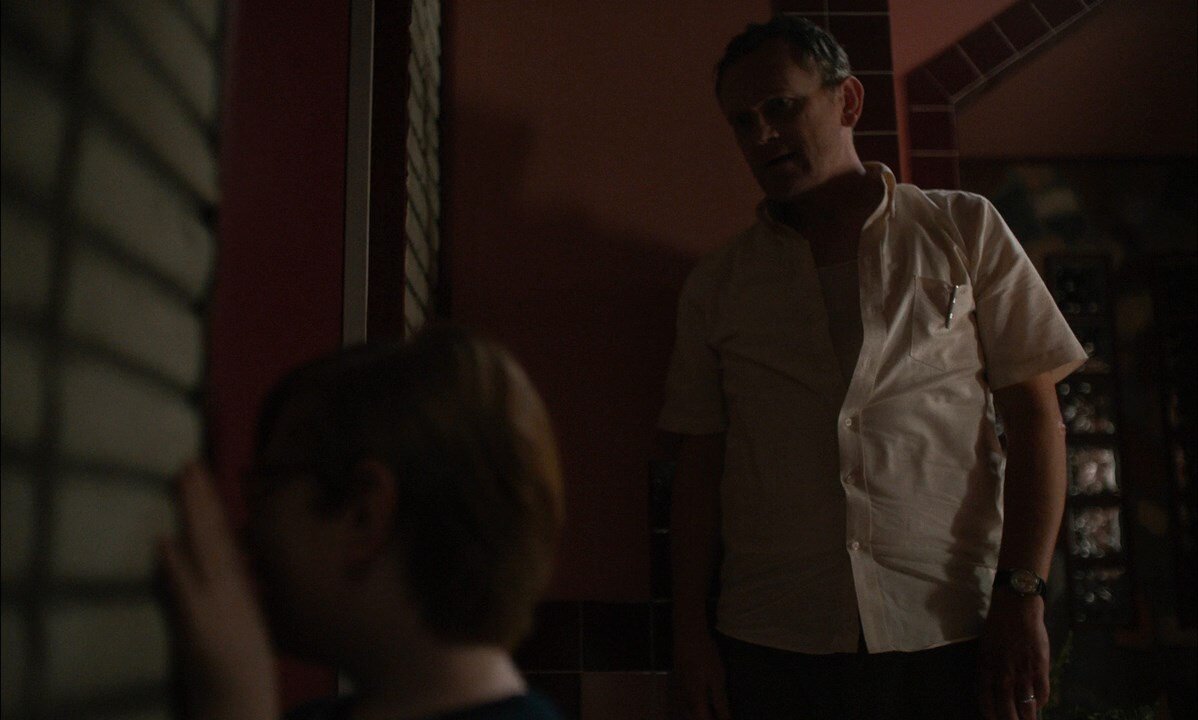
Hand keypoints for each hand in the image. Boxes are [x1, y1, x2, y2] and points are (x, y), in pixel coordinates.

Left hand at [159, 462, 277, 719]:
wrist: (242, 706)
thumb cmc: (241, 668)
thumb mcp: (245, 619)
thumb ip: (241, 585)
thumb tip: (237, 552)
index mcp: (238, 587)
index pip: (222, 535)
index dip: (210, 503)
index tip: (199, 470)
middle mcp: (230, 590)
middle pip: (213, 535)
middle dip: (201, 498)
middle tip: (189, 461)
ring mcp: (215, 606)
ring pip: (203, 551)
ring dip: (193, 516)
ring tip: (183, 482)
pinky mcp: (200, 627)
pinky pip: (186, 590)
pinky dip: (175, 565)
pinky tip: (164, 542)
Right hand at [671, 628, 729, 719]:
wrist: (688, 635)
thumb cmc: (705, 656)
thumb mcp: (717, 679)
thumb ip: (720, 702)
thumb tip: (726, 719)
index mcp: (695, 700)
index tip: (726, 719)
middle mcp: (684, 699)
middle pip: (694, 717)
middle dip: (706, 717)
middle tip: (720, 715)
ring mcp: (679, 690)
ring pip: (688, 711)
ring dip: (699, 714)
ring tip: (711, 711)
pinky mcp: (677, 682)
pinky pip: (684, 702)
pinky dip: (693, 707)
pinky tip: (700, 701)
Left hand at [978, 591, 1049, 719]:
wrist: (1017, 609)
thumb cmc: (998, 627)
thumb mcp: (985, 649)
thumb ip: (989, 669)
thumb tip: (992, 688)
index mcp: (986, 668)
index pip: (986, 700)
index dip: (990, 714)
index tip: (994, 719)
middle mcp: (1003, 674)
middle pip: (1006, 708)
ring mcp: (1022, 672)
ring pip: (1026, 706)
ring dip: (1028, 717)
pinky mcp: (1040, 668)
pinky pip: (1042, 693)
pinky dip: (1041, 701)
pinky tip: (1040, 703)